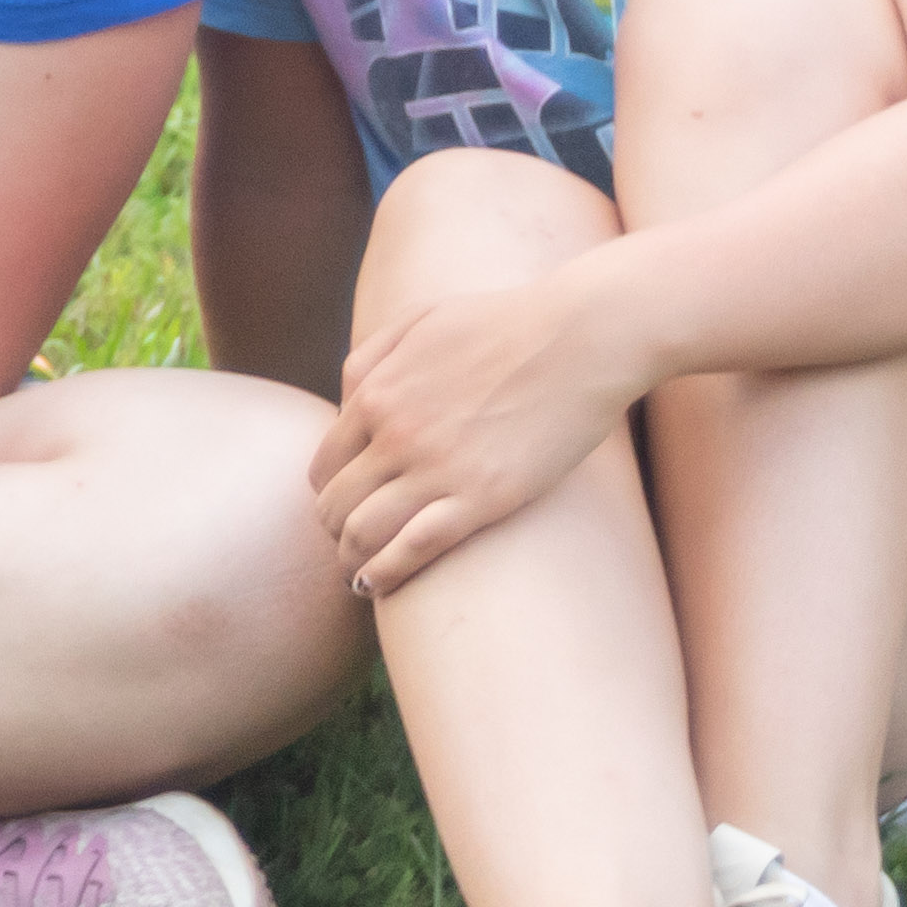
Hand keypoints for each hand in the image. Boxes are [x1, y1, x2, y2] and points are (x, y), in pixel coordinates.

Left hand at [314, 264, 649, 596]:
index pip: (325, 466)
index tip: (344, 510)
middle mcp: (395, 435)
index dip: (329, 495)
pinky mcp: (483, 498)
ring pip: (363, 534)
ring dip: (352, 561)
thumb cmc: (505, 324)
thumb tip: (345, 405)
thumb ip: (371, 359)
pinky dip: (386, 574)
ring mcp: (437, 468)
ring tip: (360, 577)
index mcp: (376, 394)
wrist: (580, 336)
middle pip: (336, 505)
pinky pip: (414, 549)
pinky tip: (380, 587)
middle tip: (350, 548)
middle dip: (335, 532)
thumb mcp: (418, 319)